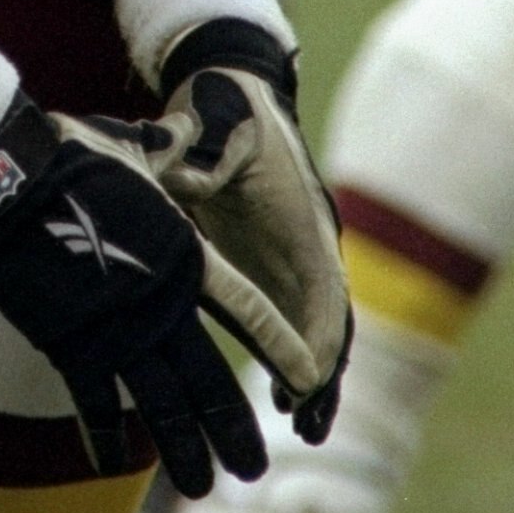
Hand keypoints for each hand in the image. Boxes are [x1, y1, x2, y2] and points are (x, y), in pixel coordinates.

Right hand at [0, 97, 271, 499]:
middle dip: (234, 429)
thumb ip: (170, 151)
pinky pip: (94, 402)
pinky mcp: (70, 343)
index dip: (281, 349)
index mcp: (183, 256)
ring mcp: (115, 331)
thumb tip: (188, 124)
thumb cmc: (70, 154)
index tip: (310, 381)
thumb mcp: (134, 147)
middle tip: (255, 469)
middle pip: (209, 380)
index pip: (248, 313)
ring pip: (162, 406)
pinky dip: (104, 437)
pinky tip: (114, 468)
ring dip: (185, 450)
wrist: (10, 179)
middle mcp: (159, 304)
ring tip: (206, 486)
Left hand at [154, 19, 350, 442]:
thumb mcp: (205, 130)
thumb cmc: (217, 111)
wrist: (231, 88)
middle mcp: (311, 241)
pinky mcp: (277, 257)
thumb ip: (194, 157)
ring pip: (316, 323)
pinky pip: (292, 313)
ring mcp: (298, 252)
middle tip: (309, 425)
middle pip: (329, 319)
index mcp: (300, 217)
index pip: (323, 293)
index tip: (305, 387)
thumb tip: (183, 177)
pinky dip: (292, 351)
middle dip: (323, 372)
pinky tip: (278, 391)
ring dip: (313, 371)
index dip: (316, 342)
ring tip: (303, 423)